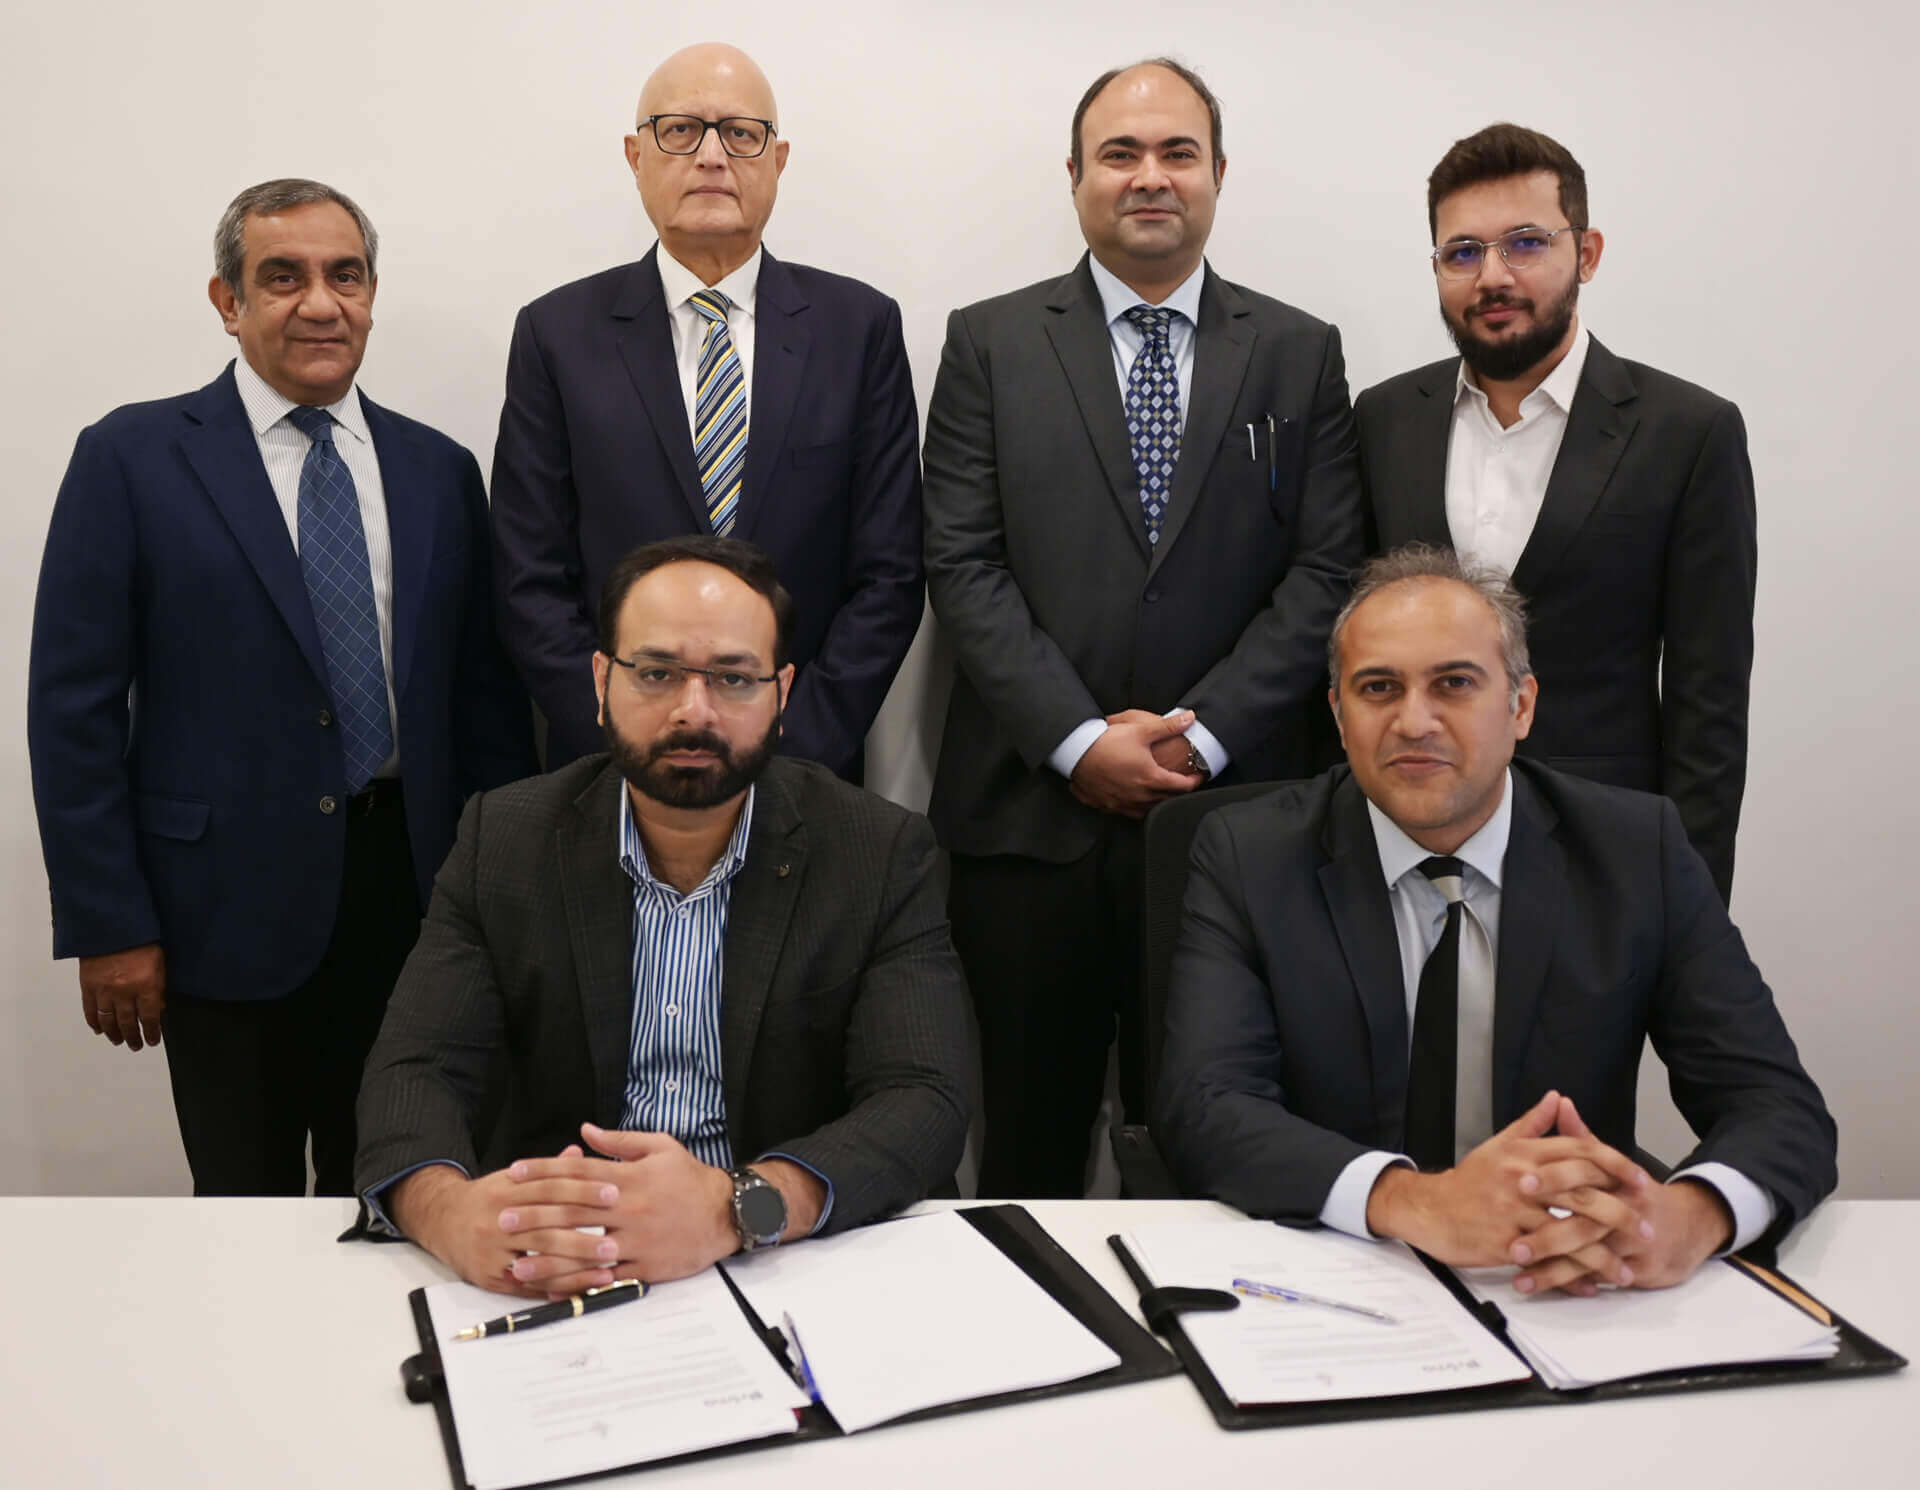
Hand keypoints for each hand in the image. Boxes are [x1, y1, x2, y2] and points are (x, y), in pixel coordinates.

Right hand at [79, 944, 166, 1050]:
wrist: (112, 927)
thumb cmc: (142, 941)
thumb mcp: (160, 963)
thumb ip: (159, 987)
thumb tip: (158, 1009)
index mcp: (146, 985)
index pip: (150, 1017)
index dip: (152, 1032)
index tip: (153, 1041)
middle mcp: (124, 992)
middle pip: (128, 1022)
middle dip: (133, 1037)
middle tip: (136, 1046)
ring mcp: (104, 990)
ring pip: (108, 1020)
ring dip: (114, 1033)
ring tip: (119, 1041)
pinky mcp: (88, 986)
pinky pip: (90, 1010)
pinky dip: (95, 1022)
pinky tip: (100, 1030)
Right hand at [389, 1161, 622, 1298]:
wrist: (442, 1220)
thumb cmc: (488, 1199)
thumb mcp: (511, 1178)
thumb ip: (547, 1170)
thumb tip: (578, 1153)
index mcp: (507, 1191)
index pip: (550, 1189)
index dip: (583, 1190)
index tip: (614, 1194)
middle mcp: (498, 1221)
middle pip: (546, 1228)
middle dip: (583, 1236)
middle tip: (615, 1240)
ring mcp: (493, 1252)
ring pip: (539, 1260)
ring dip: (575, 1267)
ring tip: (607, 1269)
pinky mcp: (490, 1277)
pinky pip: (527, 1286)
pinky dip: (555, 1287)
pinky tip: (580, 1288)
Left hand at [514, 1127, 830, 1296]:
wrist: (727, 1213)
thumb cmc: (691, 1178)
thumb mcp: (660, 1147)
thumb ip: (620, 1140)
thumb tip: (584, 1131)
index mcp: (629, 1178)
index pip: (577, 1172)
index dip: (543, 1170)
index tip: (515, 1172)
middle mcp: (628, 1209)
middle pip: (572, 1212)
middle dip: (534, 1215)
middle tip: (503, 1219)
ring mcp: (635, 1241)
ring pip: (584, 1251)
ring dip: (547, 1258)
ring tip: (517, 1263)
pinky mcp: (644, 1267)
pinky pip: (605, 1278)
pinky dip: (578, 1284)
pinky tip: (554, 1287)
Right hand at [1070, 709, 1202, 816]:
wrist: (1075, 751)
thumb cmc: (1107, 741)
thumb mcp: (1141, 730)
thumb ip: (1168, 726)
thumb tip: (1191, 718)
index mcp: (1150, 779)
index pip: (1181, 786)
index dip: (1194, 781)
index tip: (1198, 776)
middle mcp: (1138, 796)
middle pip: (1165, 800)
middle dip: (1176, 793)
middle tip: (1181, 785)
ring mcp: (1120, 803)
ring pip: (1145, 811)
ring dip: (1155, 804)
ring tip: (1158, 794)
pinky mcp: (1105, 804)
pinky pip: (1123, 812)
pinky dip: (1131, 807)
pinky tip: (1130, 800)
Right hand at [1366, 1090, 1652, 1286]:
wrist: (1430, 1209)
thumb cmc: (1469, 1180)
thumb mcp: (1499, 1145)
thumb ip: (1533, 1124)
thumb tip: (1557, 1098)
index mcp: (1524, 1153)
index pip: (1581, 1153)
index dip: (1616, 1166)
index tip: (1641, 1181)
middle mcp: (1522, 1179)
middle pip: (1584, 1195)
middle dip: (1622, 1215)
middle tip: (1647, 1230)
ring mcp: (1514, 1213)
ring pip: (1571, 1234)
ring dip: (1604, 1256)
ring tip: (1627, 1271)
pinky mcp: (1506, 1243)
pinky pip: (1548, 1263)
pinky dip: (1572, 1277)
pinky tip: (1591, 1286)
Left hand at [1510, 1097, 1732, 1295]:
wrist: (1687, 1228)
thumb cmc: (1637, 1194)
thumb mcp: (1612, 1164)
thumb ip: (1581, 1138)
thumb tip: (1559, 1103)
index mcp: (1616, 1178)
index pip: (1585, 1172)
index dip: (1554, 1175)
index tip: (1520, 1181)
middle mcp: (1626, 1209)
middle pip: (1587, 1220)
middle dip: (1549, 1234)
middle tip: (1514, 1243)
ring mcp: (1631, 1243)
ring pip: (1589, 1257)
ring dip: (1552, 1268)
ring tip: (1518, 1273)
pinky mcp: (1634, 1269)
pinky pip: (1596, 1277)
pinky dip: (1568, 1284)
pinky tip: (1539, 1287)